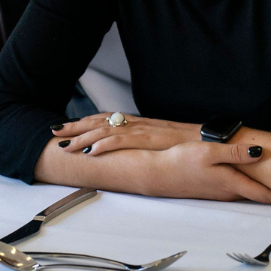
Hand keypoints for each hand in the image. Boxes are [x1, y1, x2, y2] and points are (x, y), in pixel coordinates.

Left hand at [50, 113, 198, 154]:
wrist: (215, 140)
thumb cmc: (193, 144)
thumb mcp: (164, 141)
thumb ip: (147, 142)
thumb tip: (130, 150)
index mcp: (140, 123)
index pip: (105, 119)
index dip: (84, 122)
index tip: (66, 126)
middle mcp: (138, 124)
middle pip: (99, 122)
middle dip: (75, 126)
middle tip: (54, 130)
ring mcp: (144, 130)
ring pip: (106, 131)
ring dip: (83, 137)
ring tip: (65, 144)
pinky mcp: (151, 139)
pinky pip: (123, 141)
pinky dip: (105, 144)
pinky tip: (91, 150)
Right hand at [130, 141, 270, 203]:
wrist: (158, 174)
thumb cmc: (181, 162)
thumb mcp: (209, 152)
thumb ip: (235, 153)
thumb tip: (259, 152)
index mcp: (232, 183)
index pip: (265, 194)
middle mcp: (229, 191)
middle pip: (260, 194)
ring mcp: (221, 192)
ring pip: (249, 191)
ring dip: (263, 188)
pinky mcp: (213, 189)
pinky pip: (237, 188)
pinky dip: (249, 184)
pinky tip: (249, 175)